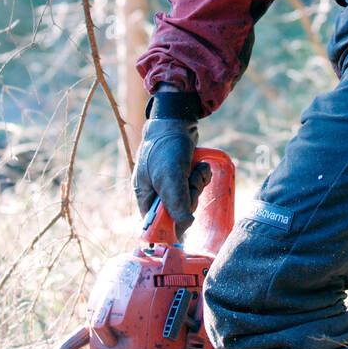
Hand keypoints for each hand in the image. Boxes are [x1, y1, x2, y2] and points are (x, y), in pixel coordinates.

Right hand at [132, 118, 210, 237]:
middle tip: (190, 181)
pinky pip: (197, 187)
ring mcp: (172, 186)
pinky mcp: (184, 177)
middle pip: (178, 213)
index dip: (172, 226)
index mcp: (145, 197)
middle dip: (189, 197)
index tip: (186, 220)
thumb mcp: (169, 177)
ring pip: (190, 199)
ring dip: (197, 184)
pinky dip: (202, 177)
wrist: (175, 122)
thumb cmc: (165, 148)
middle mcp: (157, 194)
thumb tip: (185, 226)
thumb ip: (176, 202)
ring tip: (195, 169)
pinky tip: (201, 167)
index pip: (157, 225)